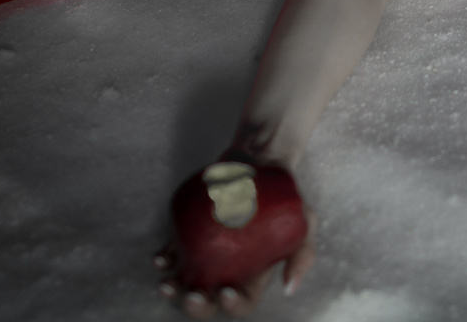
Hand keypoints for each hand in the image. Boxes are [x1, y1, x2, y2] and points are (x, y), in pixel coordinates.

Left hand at [156, 162, 314, 317]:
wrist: (262, 161)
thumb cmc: (286, 195)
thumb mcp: (306, 222)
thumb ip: (303, 255)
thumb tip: (289, 288)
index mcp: (254, 275)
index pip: (242, 302)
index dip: (233, 305)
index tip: (226, 292)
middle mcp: (228, 270)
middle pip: (209, 300)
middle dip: (197, 306)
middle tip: (192, 296)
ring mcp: (208, 253)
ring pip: (187, 282)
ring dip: (174, 290)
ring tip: (167, 285)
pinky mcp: (192, 234)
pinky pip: (175, 253)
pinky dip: (165, 260)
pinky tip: (160, 260)